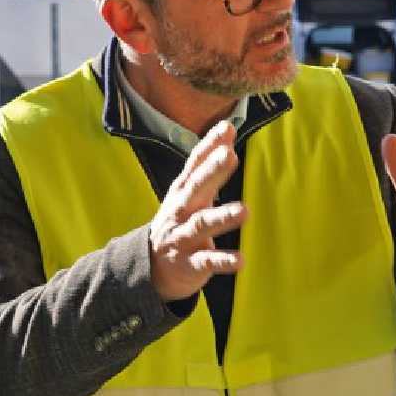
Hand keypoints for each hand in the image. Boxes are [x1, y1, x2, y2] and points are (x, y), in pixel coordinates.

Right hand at [148, 121, 247, 302]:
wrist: (151, 267)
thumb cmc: (179, 221)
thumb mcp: (190, 191)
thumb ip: (209, 162)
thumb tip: (228, 127)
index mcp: (183, 192)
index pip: (195, 164)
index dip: (209, 146)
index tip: (226, 128)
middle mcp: (181, 211)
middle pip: (195, 188)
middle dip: (211, 172)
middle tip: (230, 156)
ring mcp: (183, 237)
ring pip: (201, 224)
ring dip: (222, 217)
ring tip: (244, 211)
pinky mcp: (190, 264)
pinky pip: (207, 262)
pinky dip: (223, 261)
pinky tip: (240, 261)